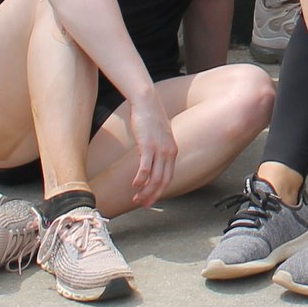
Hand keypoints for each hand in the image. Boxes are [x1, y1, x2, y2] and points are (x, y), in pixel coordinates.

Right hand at [124, 90, 178, 209]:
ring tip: (137, 198)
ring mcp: (159, 149)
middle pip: (163, 181)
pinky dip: (140, 178)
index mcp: (172, 151)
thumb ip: (157, 150)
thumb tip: (150, 163)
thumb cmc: (150, 118)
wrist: (147, 102)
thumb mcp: (159, 137)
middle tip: (143, 204)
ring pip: (155, 177)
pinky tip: (134, 185)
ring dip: (145, 190)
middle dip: (153, 195)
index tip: (151, 200)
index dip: (160, 191)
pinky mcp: (148, 145)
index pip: (169, 177)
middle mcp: (169, 152)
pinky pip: (145, 167)